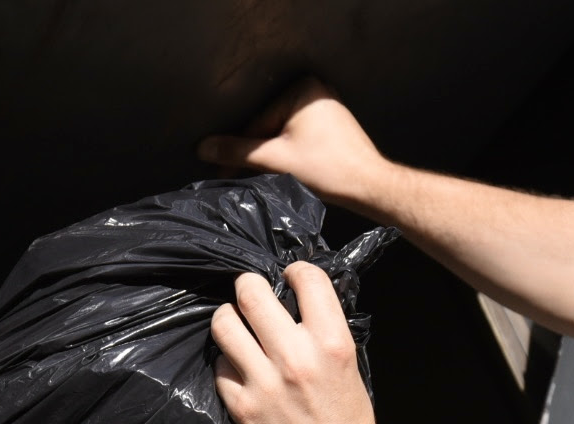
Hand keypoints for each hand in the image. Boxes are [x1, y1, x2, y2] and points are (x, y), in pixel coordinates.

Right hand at [198, 78, 387, 212]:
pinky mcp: (330, 123)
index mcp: (302, 89)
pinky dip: (286, 152)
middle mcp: (314, 90)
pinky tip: (283, 169)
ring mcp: (324, 106)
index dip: (238, 149)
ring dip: (268, 153)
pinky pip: (297, 135)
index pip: (257, 121)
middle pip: (268, 125)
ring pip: (281, 133)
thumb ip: (237, 152)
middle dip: (254, 150)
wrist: (368, 185)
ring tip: (259, 174)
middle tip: (234, 174)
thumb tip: (204, 147)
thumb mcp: (275, 160)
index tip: (220, 168)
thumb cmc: (328, 169)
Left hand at [211, 264, 388, 423]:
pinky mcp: (242, 405)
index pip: (307, 278)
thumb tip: (295, 298)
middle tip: (251, 295)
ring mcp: (264, 382)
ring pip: (224, 323)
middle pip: (252, 293)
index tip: (289, 278)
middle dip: (249, 287)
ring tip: (238, 327)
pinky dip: (227, 363)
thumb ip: (322, 329)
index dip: (295, 271)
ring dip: (229, 319)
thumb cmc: (347, 420)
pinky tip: (240, 369)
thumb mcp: (349, 364)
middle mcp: (296, 357)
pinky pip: (219, 365)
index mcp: (332, 342)